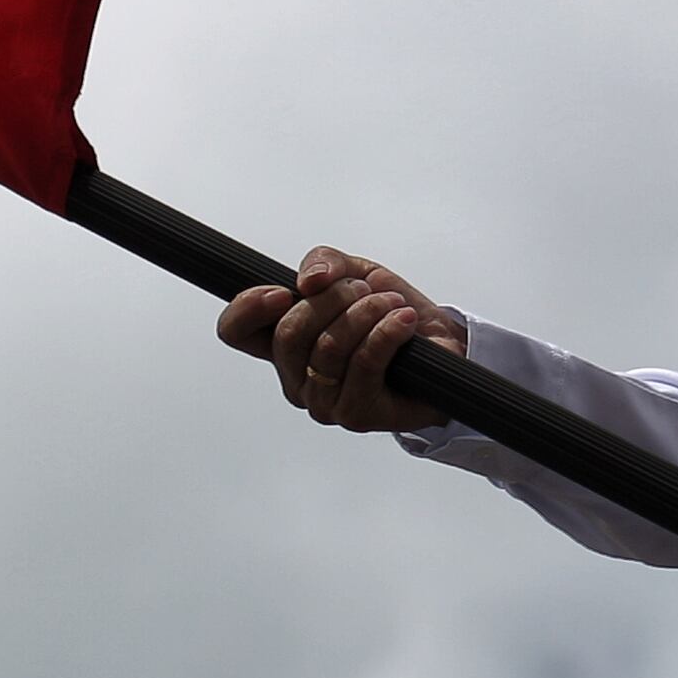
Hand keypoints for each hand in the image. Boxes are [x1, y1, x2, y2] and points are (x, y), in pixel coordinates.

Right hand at [217, 246, 466, 432]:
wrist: (442, 346)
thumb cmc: (390, 313)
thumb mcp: (354, 272)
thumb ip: (325, 263)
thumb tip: (309, 282)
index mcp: (283, 344)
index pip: (235, 331)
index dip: (248, 307)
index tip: (284, 290)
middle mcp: (296, 378)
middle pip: (288, 334)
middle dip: (332, 298)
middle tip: (362, 289)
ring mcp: (324, 402)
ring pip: (329, 348)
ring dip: (366, 312)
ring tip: (391, 303)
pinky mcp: (357, 415)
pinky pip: (364, 363)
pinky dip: (387, 331)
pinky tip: (403, 320)